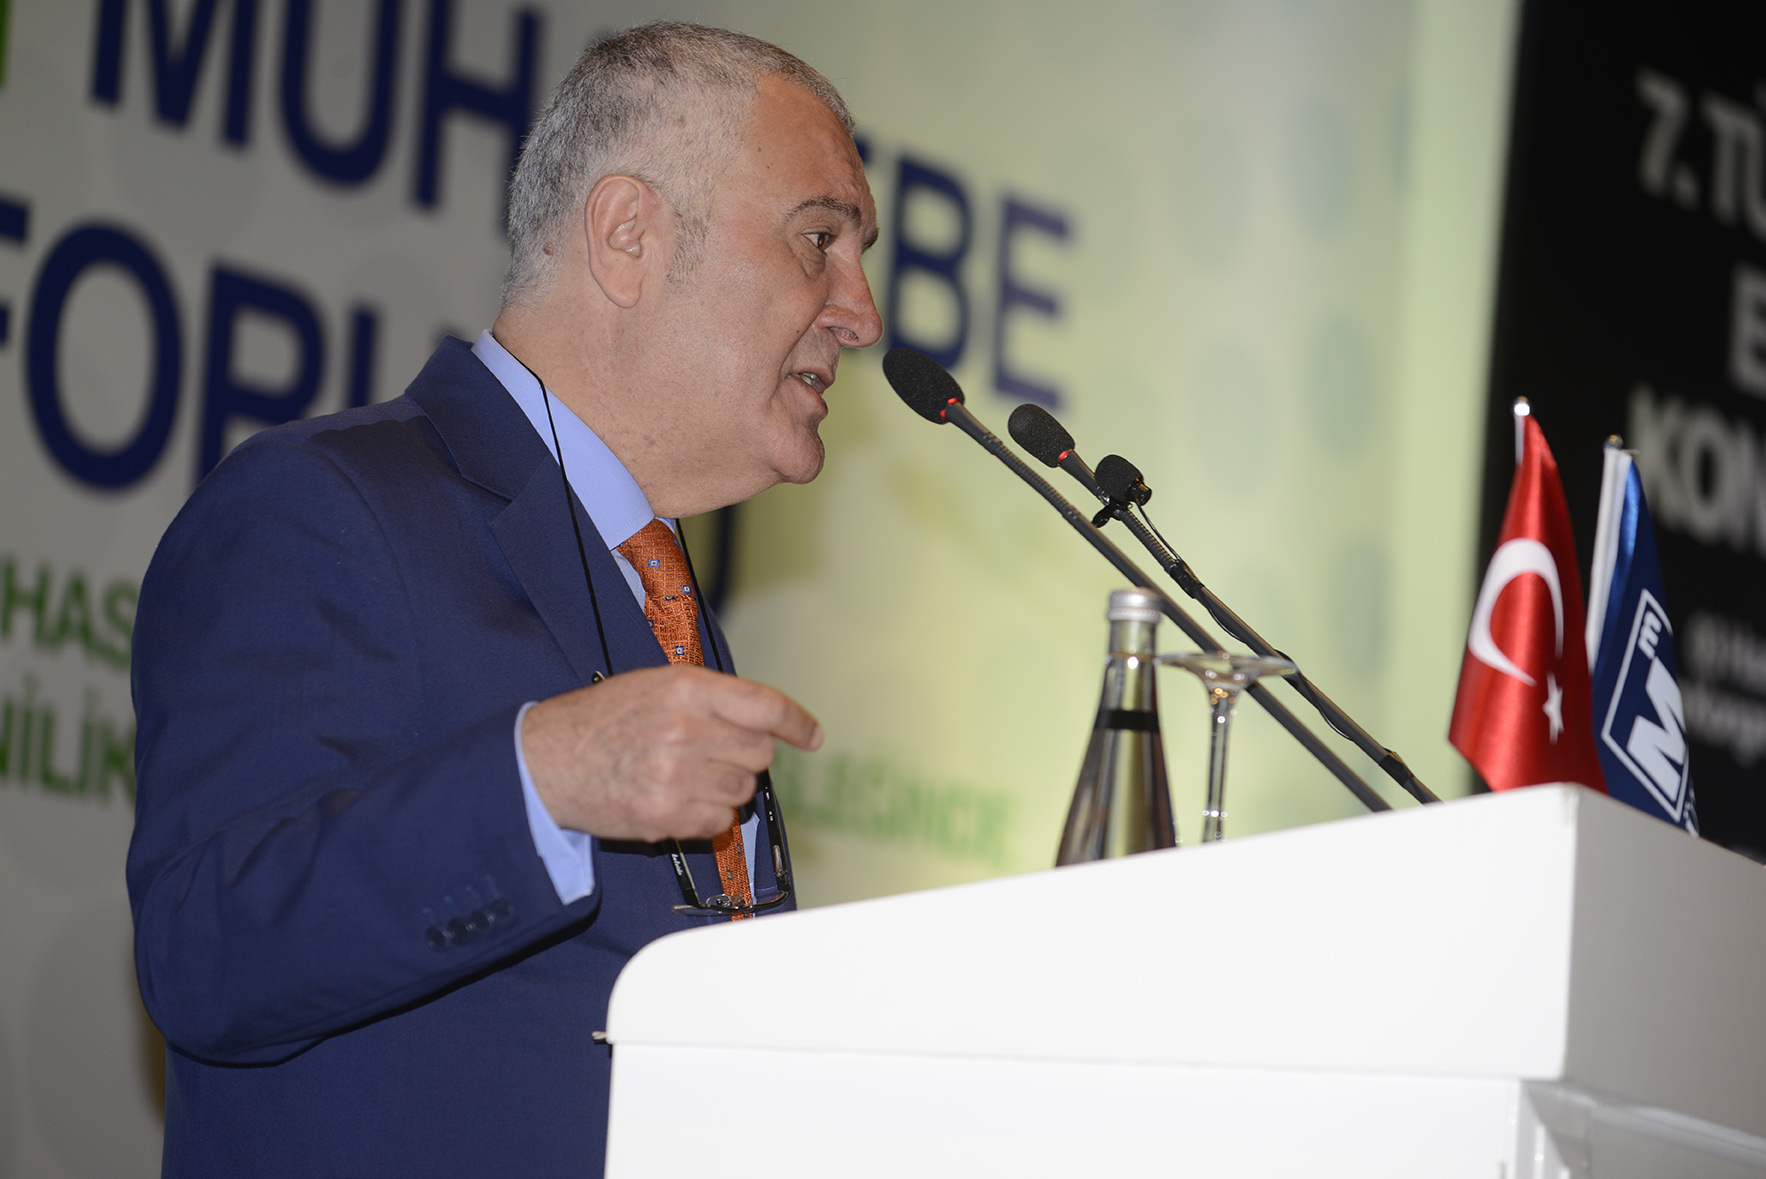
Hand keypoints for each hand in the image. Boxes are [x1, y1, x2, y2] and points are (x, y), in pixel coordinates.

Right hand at [519, 665, 821, 840]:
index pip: (765, 706)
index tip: (812, 736)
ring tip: (684, 775)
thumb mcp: (655, 685)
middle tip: (712, 753)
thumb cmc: (602, 720)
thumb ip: (710, 698)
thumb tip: (766, 721)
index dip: (797, 722)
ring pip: (743, 790)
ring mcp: (677, 775)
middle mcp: (686, 730)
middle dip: (745, 755)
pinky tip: (676, 799)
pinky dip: (707, 816)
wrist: (546, 762)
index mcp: (686, 688)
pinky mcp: (666, 816)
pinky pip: (720, 822)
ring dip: (725, 786)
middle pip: (760, 752)